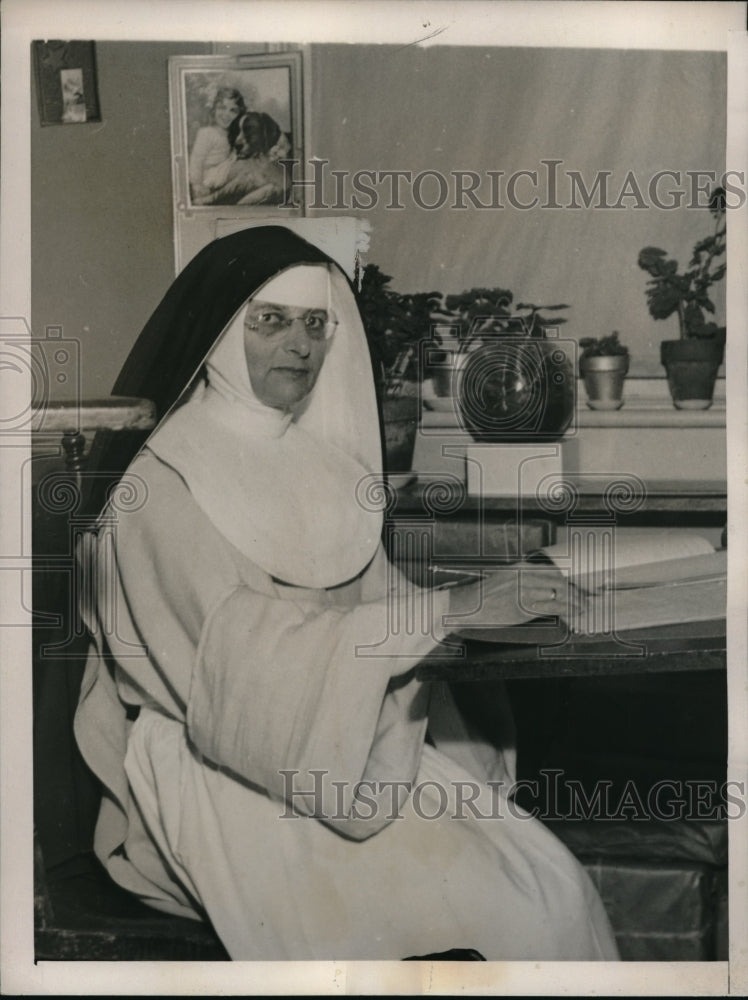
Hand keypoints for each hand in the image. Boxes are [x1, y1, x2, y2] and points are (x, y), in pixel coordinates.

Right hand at [447, 562, 586, 628]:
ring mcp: (523, 592)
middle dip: (577, 591)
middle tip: (588, 597)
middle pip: (559, 582)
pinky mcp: (522, 608)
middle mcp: (524, 576)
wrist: (467, 605)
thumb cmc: (485, 596)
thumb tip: (546, 587)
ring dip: (575, 601)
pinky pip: (550, 608)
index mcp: (520, 568)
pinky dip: (565, 611)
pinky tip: (572, 613)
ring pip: (558, 594)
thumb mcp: (505, 579)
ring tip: (584, 606)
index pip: (553, 571)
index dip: (570, 579)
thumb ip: (524, 579)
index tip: (581, 585)